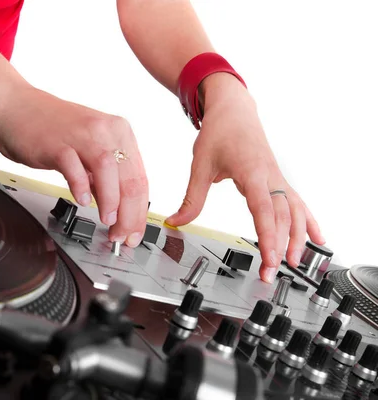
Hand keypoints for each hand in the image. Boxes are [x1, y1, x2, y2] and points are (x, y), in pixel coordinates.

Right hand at [0, 85, 148, 245]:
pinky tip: (82, 200)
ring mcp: (81, 135)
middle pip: (129, 179)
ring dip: (111, 201)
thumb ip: (102, 175)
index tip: (135, 231)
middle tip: (122, 234)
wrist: (15, 105)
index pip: (140, 178)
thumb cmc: (50, 127)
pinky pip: (74, 167)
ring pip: (109, 171)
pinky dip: (81, 187)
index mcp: (118, 133)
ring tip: (107, 220)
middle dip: (129, 215)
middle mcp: (105, 131)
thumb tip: (116, 207)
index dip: (139, 211)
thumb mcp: (87, 149)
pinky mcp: (57, 143)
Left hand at [165, 73, 323, 282]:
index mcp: (252, 172)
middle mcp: (271, 176)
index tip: (270, 258)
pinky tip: (317, 238)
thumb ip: (191, 198)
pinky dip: (309, 222)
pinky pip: (299, 203)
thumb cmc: (220, 133)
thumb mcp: (200, 165)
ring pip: (295, 211)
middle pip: (283, 216)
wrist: (234, 110)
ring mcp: (278, 178)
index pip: (265, 210)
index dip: (269, 236)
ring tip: (294, 263)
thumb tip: (176, 221)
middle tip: (272, 272)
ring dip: (297, 238)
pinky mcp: (279, 180)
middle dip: (280, 246)